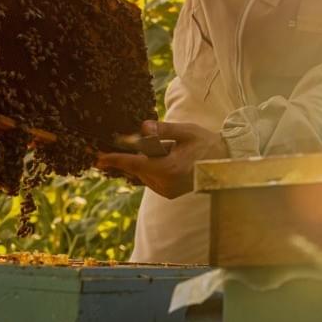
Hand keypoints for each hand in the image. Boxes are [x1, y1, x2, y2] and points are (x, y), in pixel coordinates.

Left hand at [96, 120, 228, 198]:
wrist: (224, 164)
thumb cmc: (206, 144)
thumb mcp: (186, 131)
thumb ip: (163, 130)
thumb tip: (143, 128)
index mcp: (169, 168)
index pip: (135, 163)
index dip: (115, 160)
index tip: (97, 159)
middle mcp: (166, 183)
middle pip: (137, 168)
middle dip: (135, 155)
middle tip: (147, 143)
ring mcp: (166, 191)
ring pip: (142, 174)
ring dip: (145, 162)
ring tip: (168, 151)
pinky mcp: (168, 193)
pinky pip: (149, 179)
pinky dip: (150, 169)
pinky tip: (165, 160)